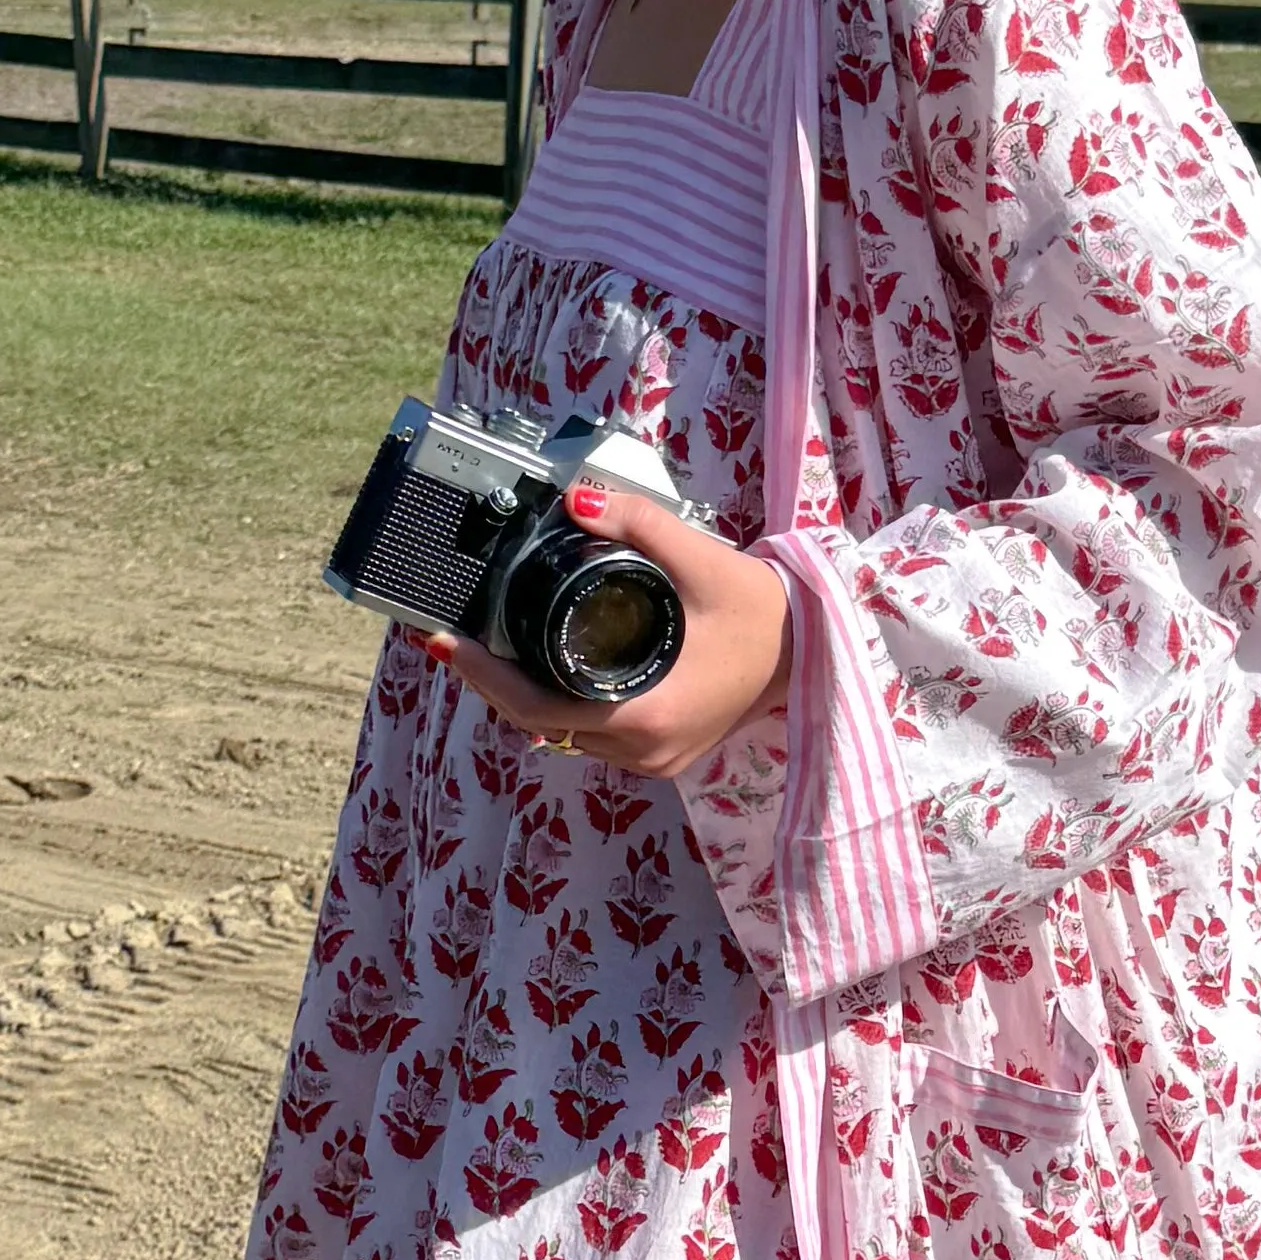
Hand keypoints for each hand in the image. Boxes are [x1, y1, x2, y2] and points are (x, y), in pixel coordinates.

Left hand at [414, 492, 790, 781]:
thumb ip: (639, 525)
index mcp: (647, 713)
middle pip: (540, 725)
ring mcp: (652, 760)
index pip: (538, 710)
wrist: (813, 651)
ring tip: (490, 650)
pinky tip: (542, 671)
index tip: (448, 644)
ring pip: (563, 735)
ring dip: (524, 697)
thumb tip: (576, 498)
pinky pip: (591, 736)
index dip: (486, 679)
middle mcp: (644, 750)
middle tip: (456, 640)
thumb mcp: (703, 561)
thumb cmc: (765, 612)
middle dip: (494, 683)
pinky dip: (561, 705)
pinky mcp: (660, 756)